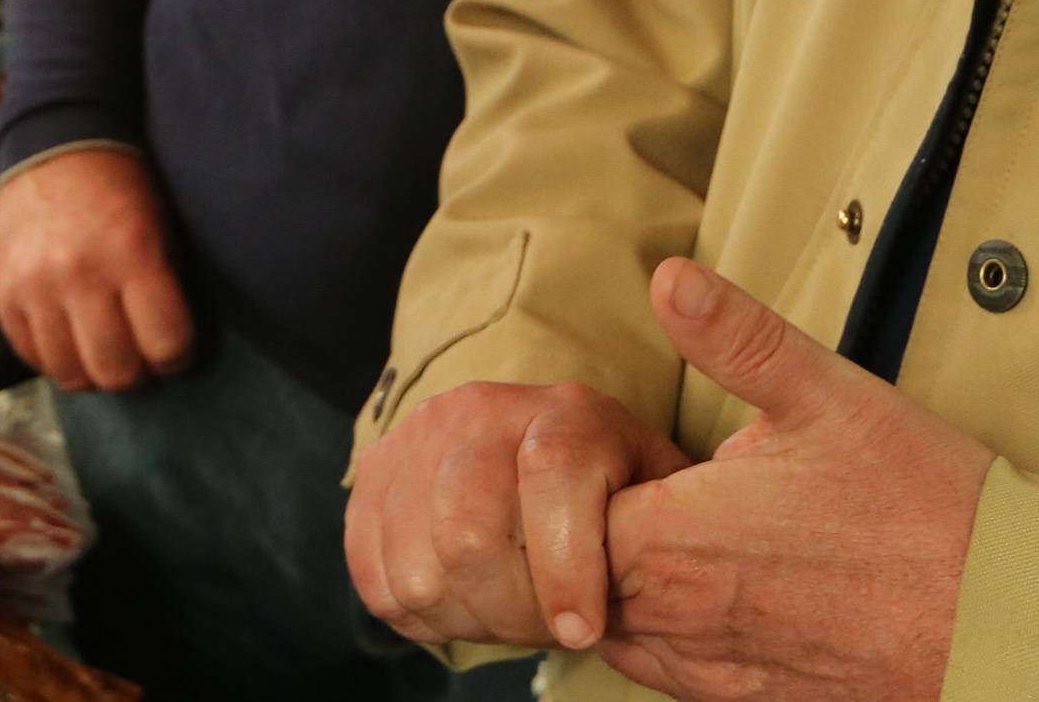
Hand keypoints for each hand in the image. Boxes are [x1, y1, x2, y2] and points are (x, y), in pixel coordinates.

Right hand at [0, 147, 194, 393]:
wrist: (52, 143)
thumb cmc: (121, 184)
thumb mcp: (159, 222)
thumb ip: (163, 283)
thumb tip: (169, 345)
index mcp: (132, 252)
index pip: (165, 343)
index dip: (177, 355)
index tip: (174, 348)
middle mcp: (80, 276)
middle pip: (116, 371)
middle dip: (136, 372)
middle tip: (139, 356)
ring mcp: (35, 290)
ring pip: (71, 375)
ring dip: (93, 372)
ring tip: (103, 350)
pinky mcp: (3, 298)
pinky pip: (33, 358)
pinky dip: (56, 358)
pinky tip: (71, 337)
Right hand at [347, 378, 688, 653]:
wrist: (545, 457)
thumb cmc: (619, 499)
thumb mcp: (664, 496)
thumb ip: (660, 520)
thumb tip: (649, 572)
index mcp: (569, 411)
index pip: (553, 473)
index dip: (566, 568)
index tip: (584, 631)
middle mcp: (484, 408)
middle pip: (469, 532)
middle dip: (510, 609)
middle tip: (543, 624)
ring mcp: (420, 436)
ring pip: (420, 565)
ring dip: (465, 614)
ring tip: (506, 607)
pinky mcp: (376, 473)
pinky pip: (374, 573)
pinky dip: (417, 610)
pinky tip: (460, 598)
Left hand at [599, 260, 992, 701]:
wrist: (1005, 620)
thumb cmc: (922, 503)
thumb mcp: (825, 390)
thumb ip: (733, 334)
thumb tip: (668, 275)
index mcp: (675, 539)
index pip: (553, 519)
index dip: (559, 478)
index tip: (597, 442)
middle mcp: (679, 622)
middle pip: (568, 582)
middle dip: (575, 528)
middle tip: (616, 473)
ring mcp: (715, 674)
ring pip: (613, 631)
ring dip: (613, 580)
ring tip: (653, 520)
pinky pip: (664, 671)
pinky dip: (657, 628)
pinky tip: (696, 579)